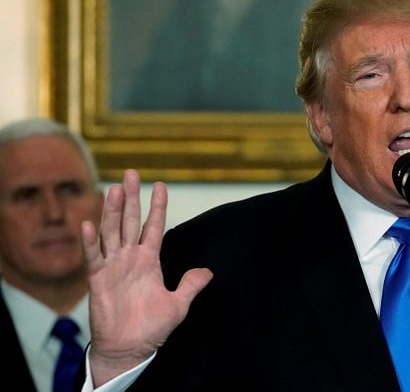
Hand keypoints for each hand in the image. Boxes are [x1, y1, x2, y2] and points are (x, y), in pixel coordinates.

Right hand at [81, 169, 212, 385]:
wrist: (130, 349)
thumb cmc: (151, 328)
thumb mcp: (178, 304)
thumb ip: (191, 285)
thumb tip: (208, 271)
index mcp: (149, 260)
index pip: (153, 226)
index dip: (157, 206)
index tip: (161, 185)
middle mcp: (130, 258)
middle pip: (129, 221)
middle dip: (131, 197)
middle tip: (131, 173)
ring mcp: (113, 266)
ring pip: (111, 232)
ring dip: (111, 211)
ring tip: (114, 189)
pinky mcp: (98, 279)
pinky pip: (93, 257)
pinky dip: (90, 241)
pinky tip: (88, 224)